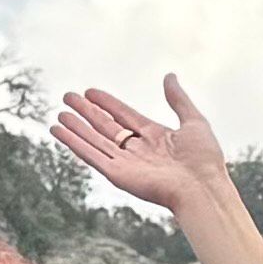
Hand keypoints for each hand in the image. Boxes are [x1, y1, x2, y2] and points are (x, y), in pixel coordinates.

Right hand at [51, 76, 234, 222]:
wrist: (202, 187)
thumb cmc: (204, 159)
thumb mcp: (194, 121)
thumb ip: (178, 99)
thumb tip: (169, 76)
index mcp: (155, 137)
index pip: (124, 115)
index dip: (107, 103)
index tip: (90, 91)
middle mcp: (138, 150)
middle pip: (106, 127)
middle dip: (87, 112)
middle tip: (68, 97)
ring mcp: (126, 162)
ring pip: (95, 140)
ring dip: (76, 128)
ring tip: (59, 114)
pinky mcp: (117, 174)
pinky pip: (90, 155)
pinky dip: (73, 143)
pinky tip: (58, 131)